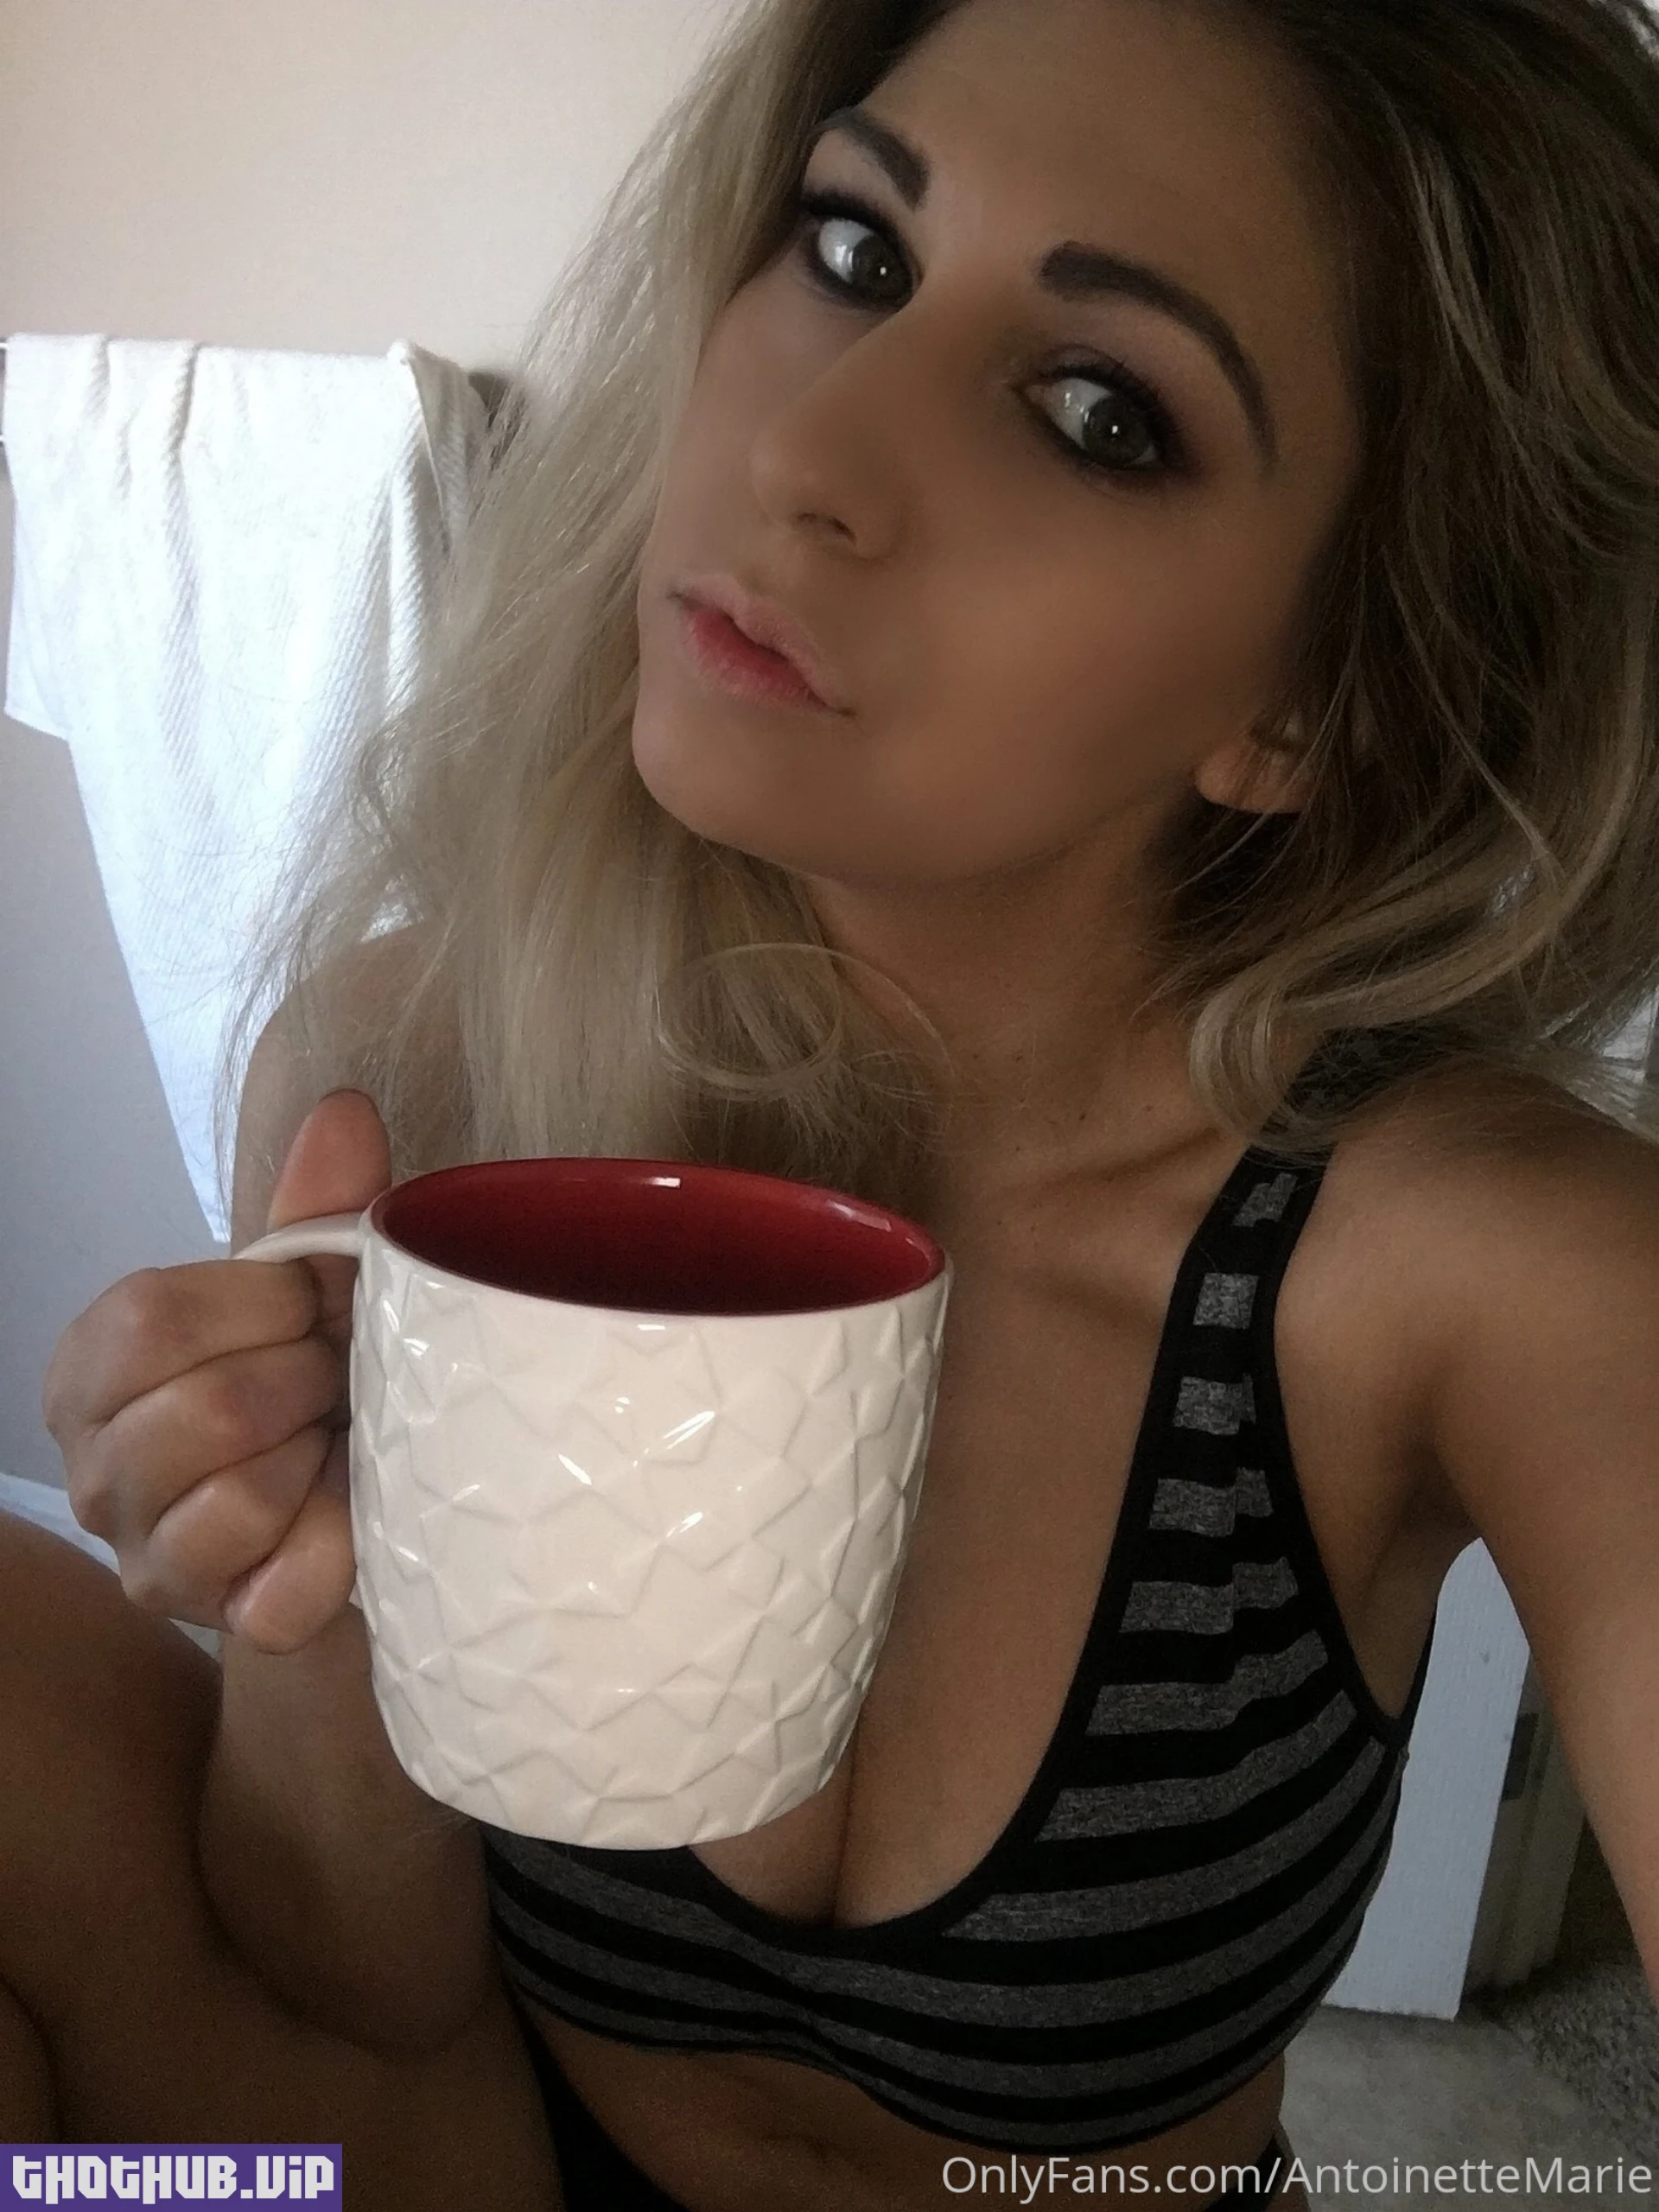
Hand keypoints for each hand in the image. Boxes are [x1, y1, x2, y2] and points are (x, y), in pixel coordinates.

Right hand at [41, 1092, 390, 1652]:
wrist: (363, 1511)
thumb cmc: (319, 1382)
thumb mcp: (314, 1289)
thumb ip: (316, 1206)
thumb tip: (344, 1112)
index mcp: (92, 1371)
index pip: (149, 1318)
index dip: (263, 1304)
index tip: (318, 1307)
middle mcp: (97, 1473)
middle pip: (200, 1409)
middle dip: (306, 1380)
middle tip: (342, 1380)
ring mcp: (150, 1560)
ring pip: (235, 1498)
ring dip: (323, 1456)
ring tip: (344, 1441)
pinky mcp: (225, 1624)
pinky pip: (282, 1588)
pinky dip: (341, 1542)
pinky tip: (354, 1515)